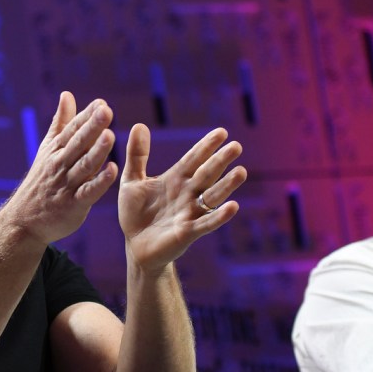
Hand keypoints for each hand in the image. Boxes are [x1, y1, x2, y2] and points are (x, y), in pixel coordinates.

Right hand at [0, 92, 117, 245]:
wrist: (24, 220)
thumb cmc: (41, 181)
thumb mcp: (48, 148)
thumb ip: (61, 122)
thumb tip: (67, 94)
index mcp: (56, 150)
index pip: (72, 130)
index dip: (86, 116)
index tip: (101, 103)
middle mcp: (60, 165)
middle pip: (78, 143)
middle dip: (92, 127)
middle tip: (106, 111)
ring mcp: (66, 185)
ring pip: (84, 165)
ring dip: (97, 151)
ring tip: (110, 136)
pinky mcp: (73, 205)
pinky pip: (88, 192)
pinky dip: (100, 182)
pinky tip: (112, 170)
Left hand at [118, 124, 246, 272]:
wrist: (135, 246)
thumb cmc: (135, 214)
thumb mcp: (131, 181)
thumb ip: (137, 156)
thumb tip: (138, 125)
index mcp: (176, 179)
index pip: (194, 159)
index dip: (206, 146)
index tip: (222, 132)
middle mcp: (187, 193)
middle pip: (207, 174)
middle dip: (221, 160)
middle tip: (236, 146)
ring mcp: (190, 212)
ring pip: (212, 196)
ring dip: (227, 185)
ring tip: (241, 172)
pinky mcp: (188, 232)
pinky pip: (206, 224)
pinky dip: (219, 216)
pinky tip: (232, 207)